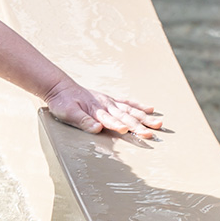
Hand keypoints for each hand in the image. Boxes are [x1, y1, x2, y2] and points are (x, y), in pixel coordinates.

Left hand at [44, 80, 161, 137]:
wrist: (60, 87)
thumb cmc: (63, 102)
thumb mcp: (67, 113)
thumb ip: (83, 121)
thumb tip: (97, 128)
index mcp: (95, 110)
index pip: (109, 120)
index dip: (118, 126)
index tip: (127, 130)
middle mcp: (105, 105)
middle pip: (125, 117)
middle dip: (139, 125)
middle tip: (152, 133)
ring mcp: (109, 102)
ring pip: (130, 110)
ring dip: (144, 117)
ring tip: (158, 123)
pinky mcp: (110, 100)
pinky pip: (127, 102)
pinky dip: (138, 106)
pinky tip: (149, 109)